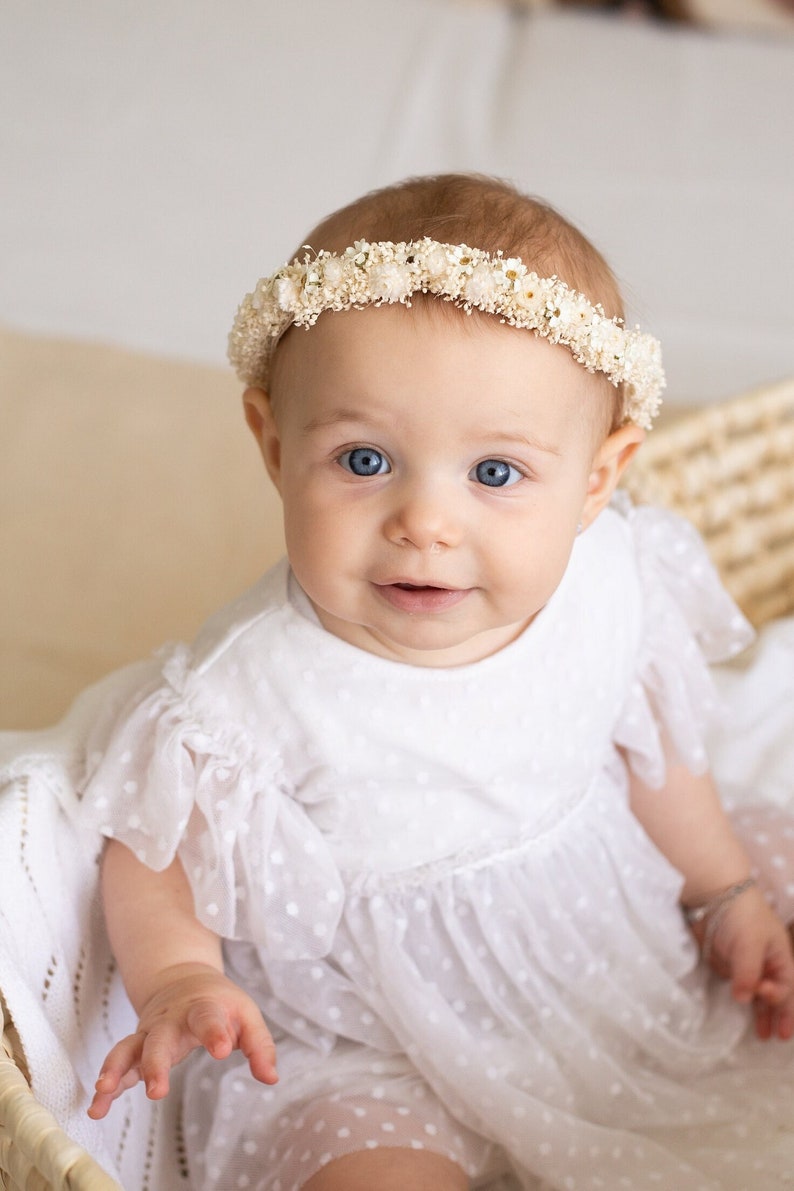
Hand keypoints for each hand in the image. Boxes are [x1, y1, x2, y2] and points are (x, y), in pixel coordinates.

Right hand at [87, 963, 277, 1118]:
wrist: (182, 979)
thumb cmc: (220, 1002)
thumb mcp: (246, 1015)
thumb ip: (260, 1046)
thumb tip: (271, 1078)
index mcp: (202, 1008)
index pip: (208, 1018)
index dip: (215, 1032)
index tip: (222, 1050)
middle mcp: (171, 1020)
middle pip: (160, 1039)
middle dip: (156, 1064)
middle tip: (156, 1091)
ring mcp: (149, 1033)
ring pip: (128, 1049)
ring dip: (116, 1069)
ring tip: (105, 1091)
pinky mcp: (136, 1048)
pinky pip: (118, 1065)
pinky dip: (106, 1085)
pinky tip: (97, 1106)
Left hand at [691, 885, 793, 1041]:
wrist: (715, 895)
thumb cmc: (741, 916)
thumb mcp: (750, 944)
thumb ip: (748, 973)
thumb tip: (744, 999)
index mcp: (780, 957)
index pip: (787, 988)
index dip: (783, 1005)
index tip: (775, 1018)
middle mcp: (766, 964)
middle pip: (776, 995)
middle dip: (777, 1016)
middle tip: (776, 1038)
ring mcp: (747, 965)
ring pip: (758, 995)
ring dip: (761, 1014)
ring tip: (761, 1035)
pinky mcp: (728, 965)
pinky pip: (738, 987)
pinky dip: (743, 1001)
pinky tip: (743, 1015)